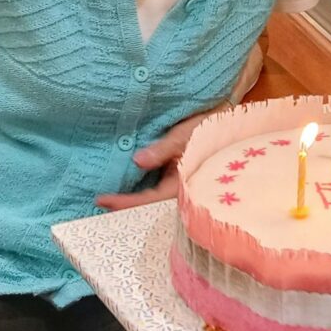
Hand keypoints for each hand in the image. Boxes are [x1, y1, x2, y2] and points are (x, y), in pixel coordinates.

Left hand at [96, 103, 228, 210]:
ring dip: (131, 198)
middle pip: (149, 207)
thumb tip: (137, 160)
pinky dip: (140, 187)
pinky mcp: (178, 178)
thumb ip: (164, 148)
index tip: (102, 199)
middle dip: (125, 207)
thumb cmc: (210, 127)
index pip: (149, 200)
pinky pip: (156, 188)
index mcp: (185, 185)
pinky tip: (126, 183)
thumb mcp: (187, 133)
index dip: (125, 203)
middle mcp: (181, 190)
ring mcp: (179, 185)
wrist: (232, 123)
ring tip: (107, 197)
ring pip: (152, 199)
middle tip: (99, 204)